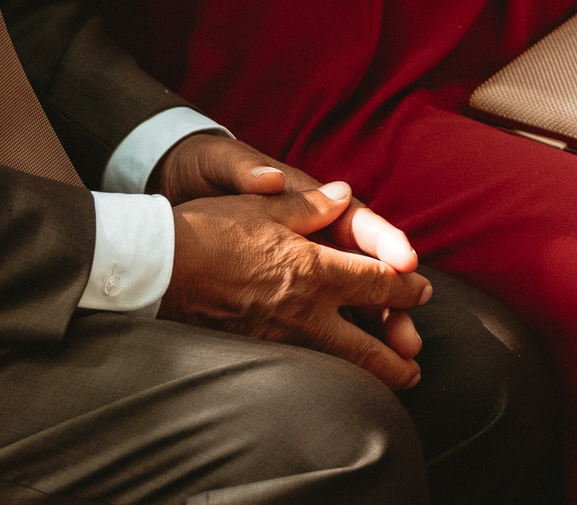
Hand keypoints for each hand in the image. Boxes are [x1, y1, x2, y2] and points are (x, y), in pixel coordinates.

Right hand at [163, 181, 432, 389]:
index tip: (421, 290)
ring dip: (369, 374)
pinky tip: (335, 377)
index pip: (379, 284)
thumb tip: (345, 195)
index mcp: (314, 271)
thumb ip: (312, 205)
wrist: (155, 267)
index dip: (406, 288)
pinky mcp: (253, 351)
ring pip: (337, 365)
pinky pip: (303, 367)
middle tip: (415, 358)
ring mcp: (278, 338)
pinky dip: (329, 374)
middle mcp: (303, 312)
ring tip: (389, 380)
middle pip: (366, 345)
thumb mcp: (266, 206)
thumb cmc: (211, 230)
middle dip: (397, 354)